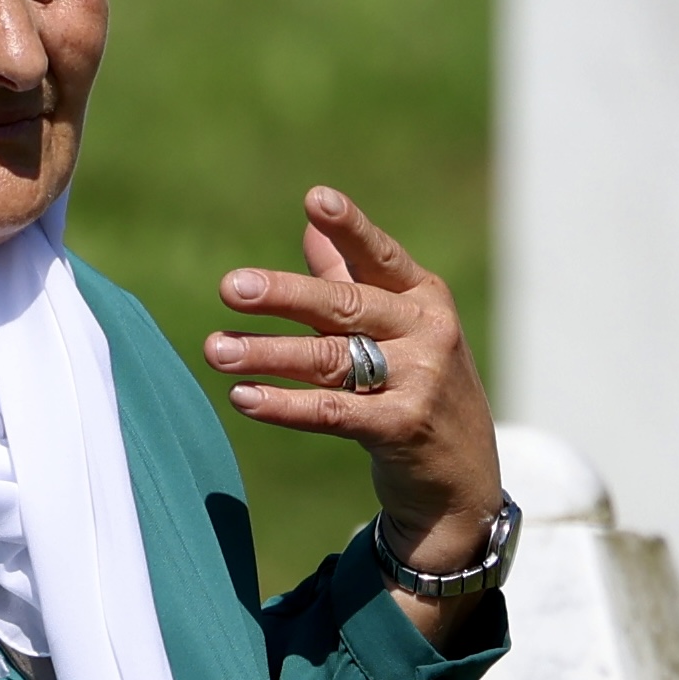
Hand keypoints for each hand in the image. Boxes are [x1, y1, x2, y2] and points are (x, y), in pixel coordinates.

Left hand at [209, 188, 505, 644]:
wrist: (463, 479)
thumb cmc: (421, 390)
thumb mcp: (399, 331)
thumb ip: (353, 280)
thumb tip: (311, 227)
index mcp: (425, 298)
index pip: (381, 257)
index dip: (351, 228)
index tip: (317, 200)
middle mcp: (428, 333)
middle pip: (346, 306)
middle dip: (285, 295)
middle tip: (231, 287)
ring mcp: (420, 381)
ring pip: (330, 360)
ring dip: (267, 354)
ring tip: (215, 349)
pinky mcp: (403, 428)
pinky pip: (332, 412)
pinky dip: (284, 405)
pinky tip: (243, 396)